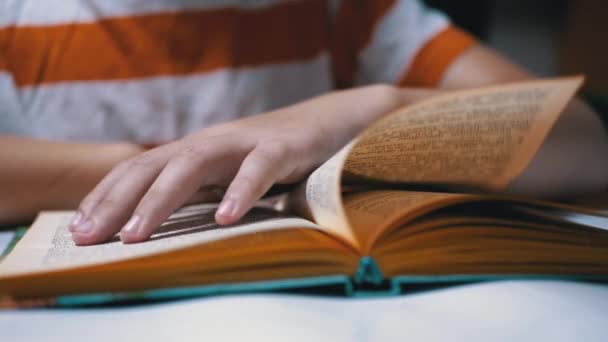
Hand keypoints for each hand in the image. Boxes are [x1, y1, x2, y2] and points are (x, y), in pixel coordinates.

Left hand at [68, 85, 407, 244]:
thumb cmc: (270, 155)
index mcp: (193, 151)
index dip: (105, 195)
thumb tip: (158, 223)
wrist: (326, 121)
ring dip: (160, 200)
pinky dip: (240, 192)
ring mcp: (242, 143)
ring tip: (137, 235)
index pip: (137, 168)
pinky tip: (225, 219)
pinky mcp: (280, 147)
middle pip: (151, 165)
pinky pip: (257, 170)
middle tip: (89, 237)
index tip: (79, 228)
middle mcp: (209, 143)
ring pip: (192, 165)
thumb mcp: (226, 173)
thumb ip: (198, 190)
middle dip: (116, 201)